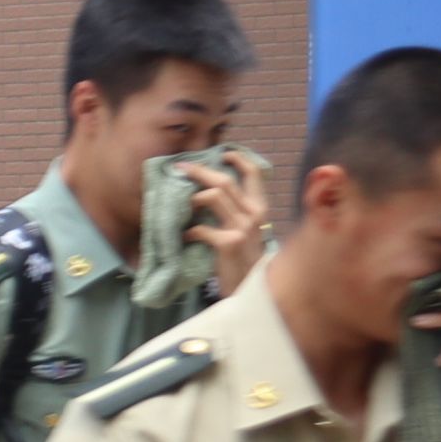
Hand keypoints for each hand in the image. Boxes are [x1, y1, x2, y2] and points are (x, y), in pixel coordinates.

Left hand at [184, 153, 275, 290]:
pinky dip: (188, 231)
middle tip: (180, 167)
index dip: (237, 159)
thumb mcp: (247, 230)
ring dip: (192, 199)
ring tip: (184, 208)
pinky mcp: (228, 243)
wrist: (253, 289)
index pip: (254, 173)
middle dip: (199, 170)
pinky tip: (185, 238)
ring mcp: (242, 228)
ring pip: (212, 196)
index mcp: (259, 208)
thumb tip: (209, 191)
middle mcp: (254, 214)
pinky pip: (200, 228)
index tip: (221, 152)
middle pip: (224, 180)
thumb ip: (236, 211)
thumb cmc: (245, 259)